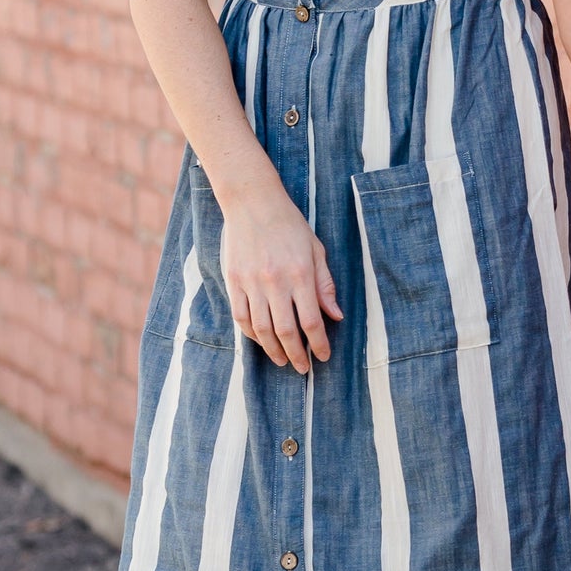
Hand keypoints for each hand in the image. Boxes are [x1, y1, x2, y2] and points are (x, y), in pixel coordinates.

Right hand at [220, 185, 341, 373]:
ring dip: (273, 350)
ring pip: (261, 329)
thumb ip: (324, 285)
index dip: (319, 344)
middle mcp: (275, 282)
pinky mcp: (234, 281)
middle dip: (296, 355)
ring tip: (282, 360)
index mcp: (300, 274)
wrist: (252, 202)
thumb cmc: (290, 224)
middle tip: (303, 368)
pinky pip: (241, 316)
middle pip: (286, 331)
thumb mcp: (315, 250)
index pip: (311, 322)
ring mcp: (251, 283)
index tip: (324, 356)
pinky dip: (251, 334)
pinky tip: (261, 341)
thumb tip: (335, 316)